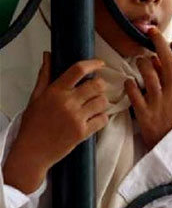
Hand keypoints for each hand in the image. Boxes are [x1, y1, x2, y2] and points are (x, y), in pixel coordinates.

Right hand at [3, 52, 108, 192]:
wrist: (32, 152)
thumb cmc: (33, 124)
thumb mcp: (36, 97)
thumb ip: (45, 75)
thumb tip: (48, 55)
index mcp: (56, 91)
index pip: (78, 70)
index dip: (93, 63)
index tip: (100, 63)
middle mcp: (68, 102)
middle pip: (97, 85)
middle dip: (100, 85)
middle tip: (96, 90)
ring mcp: (76, 118)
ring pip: (102, 102)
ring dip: (101, 102)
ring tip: (94, 105)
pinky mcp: (83, 132)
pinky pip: (103, 119)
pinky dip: (102, 118)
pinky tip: (95, 119)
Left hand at [125, 28, 171, 148]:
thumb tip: (161, 59)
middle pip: (168, 60)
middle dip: (159, 42)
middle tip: (151, 32)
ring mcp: (158, 102)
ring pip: (149, 73)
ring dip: (142, 62)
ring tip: (140, 62)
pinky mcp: (144, 114)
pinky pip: (134, 92)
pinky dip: (129, 84)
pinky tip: (129, 83)